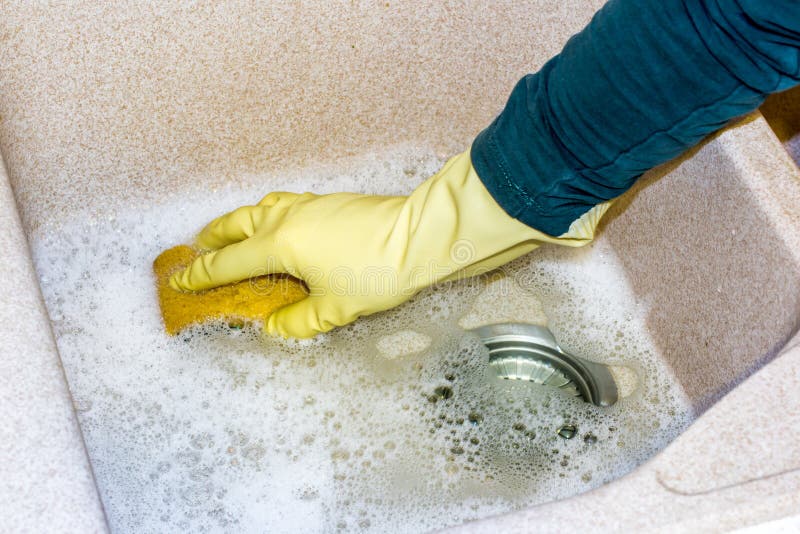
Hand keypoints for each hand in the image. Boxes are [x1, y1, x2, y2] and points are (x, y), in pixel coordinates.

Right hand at [170, 151, 608, 337]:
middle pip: (237, 224)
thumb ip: (298, 322)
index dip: (201, 275)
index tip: (179, 278)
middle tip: (198, 246)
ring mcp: (308, 204)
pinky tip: (281, 223)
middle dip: (214, 236)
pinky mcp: (329, 201)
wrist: (419, 238)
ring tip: (234, 231)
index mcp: (278, 245)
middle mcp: (286, 218)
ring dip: (241, 220)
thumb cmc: (374, 272)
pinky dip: (269, 214)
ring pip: (261, 208)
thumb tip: (275, 328)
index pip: (228, 263)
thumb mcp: (333, 308)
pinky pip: (285, 204)